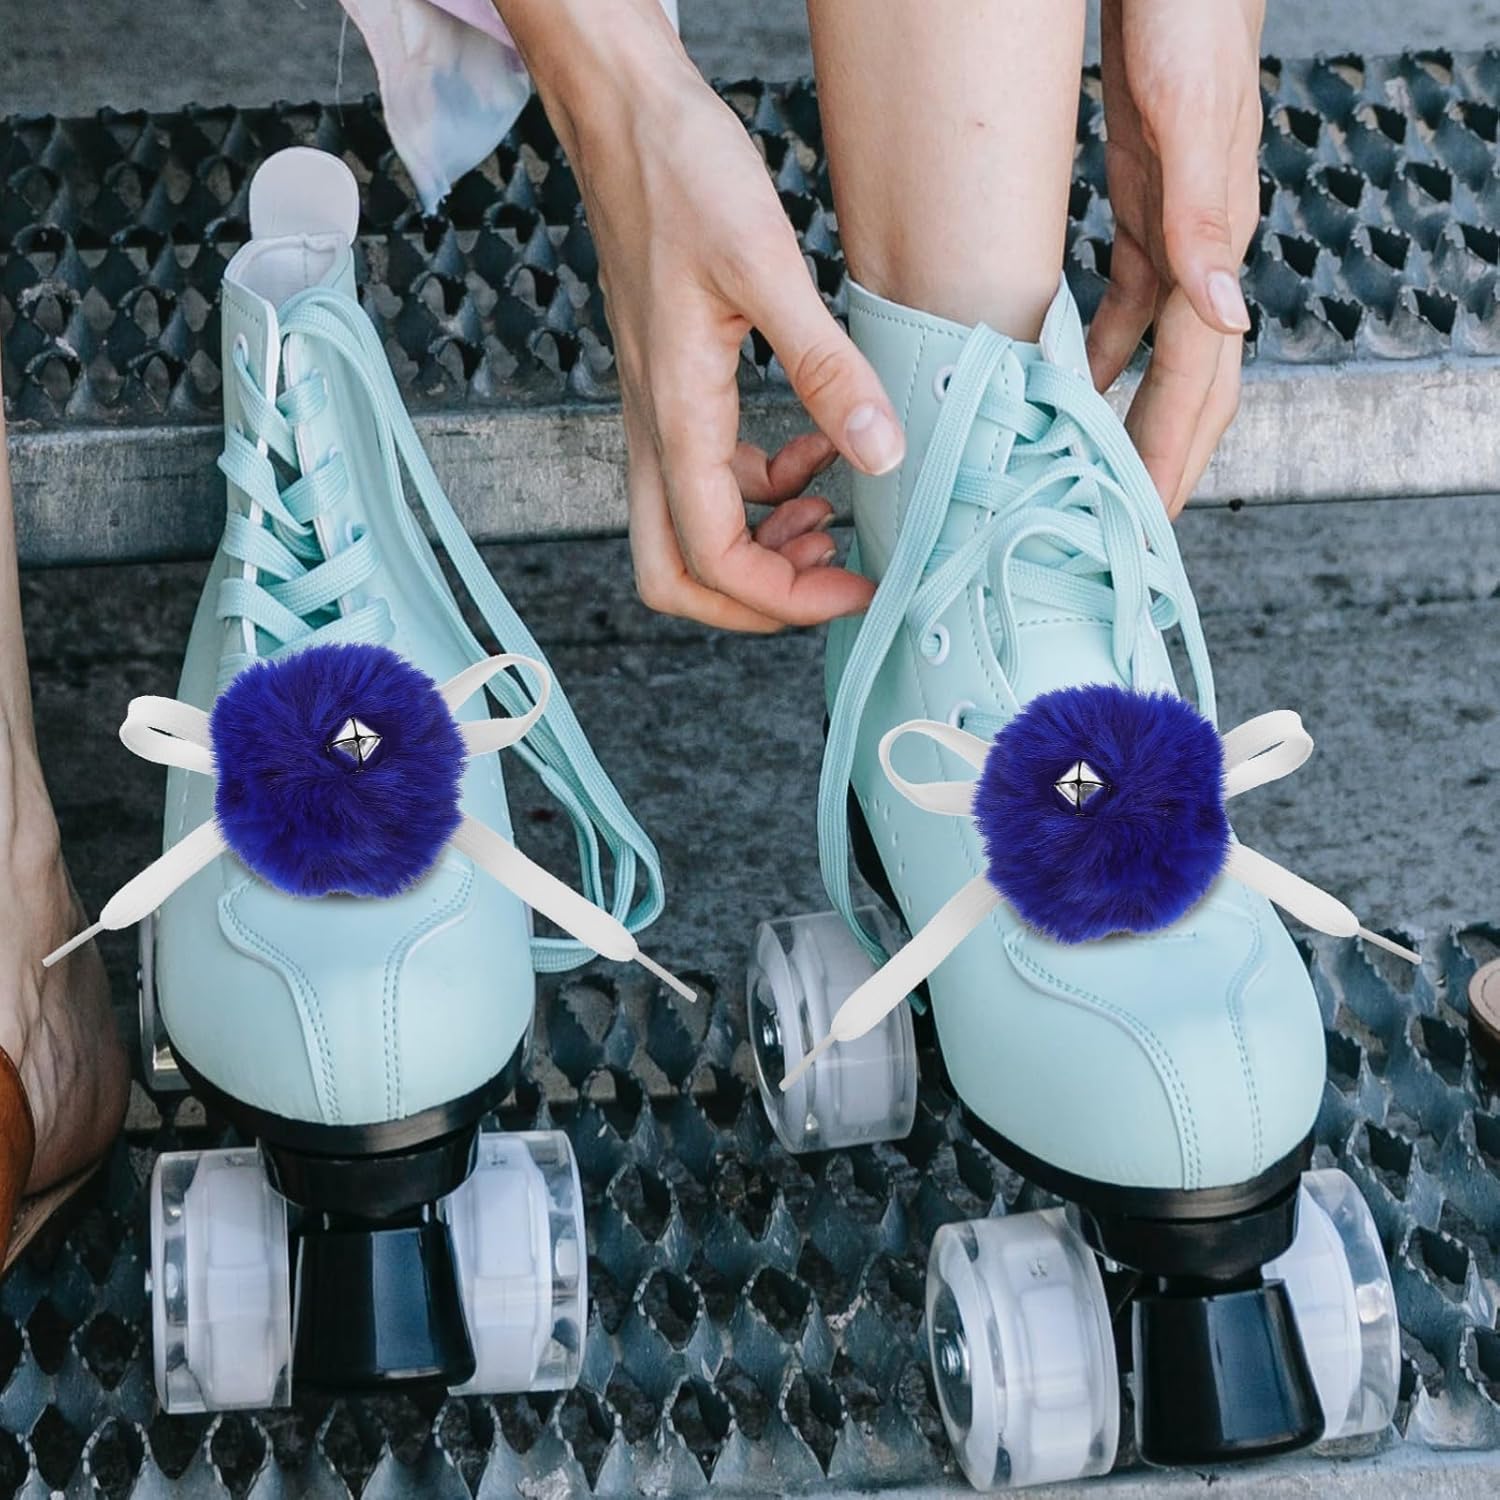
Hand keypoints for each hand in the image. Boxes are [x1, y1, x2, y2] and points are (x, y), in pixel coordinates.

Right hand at [504, 0, 902, 629]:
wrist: (625, 120)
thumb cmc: (681, 177)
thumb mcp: (767, 267)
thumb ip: (824, 368)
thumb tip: (883, 456)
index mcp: (675, 416)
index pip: (714, 561)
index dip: (789, 597)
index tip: (861, 586)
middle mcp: (655, 433)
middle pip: (677, 576)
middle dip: (756, 603)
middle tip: (835, 580)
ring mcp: (660, 417)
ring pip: (692, 536)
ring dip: (765, 551)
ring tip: (839, 522)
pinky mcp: (676, 394)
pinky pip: (712, 481)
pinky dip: (768, 493)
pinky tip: (820, 455)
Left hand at [1087, 0, 1264, 515]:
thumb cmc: (1188, 16)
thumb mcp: (1187, 113)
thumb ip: (1201, 217)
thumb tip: (1227, 318)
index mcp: (1215, 242)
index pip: (1198, 378)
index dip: (1170, 453)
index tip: (1143, 521)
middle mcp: (1203, 252)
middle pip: (1188, 384)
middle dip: (1157, 460)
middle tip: (1121, 532)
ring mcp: (1174, 235)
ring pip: (1157, 357)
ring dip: (1127, 419)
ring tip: (1089, 481)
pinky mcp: (1143, 212)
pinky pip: (1125, 308)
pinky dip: (1099, 355)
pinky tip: (1064, 387)